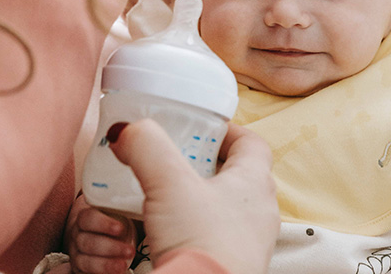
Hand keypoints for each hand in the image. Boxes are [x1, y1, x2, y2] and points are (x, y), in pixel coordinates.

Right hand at [65, 196, 135, 273]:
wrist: (107, 237)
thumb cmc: (117, 221)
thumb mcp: (122, 211)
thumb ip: (128, 206)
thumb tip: (148, 192)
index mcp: (87, 217)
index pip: (89, 218)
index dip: (104, 223)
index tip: (121, 228)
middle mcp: (79, 235)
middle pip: (87, 241)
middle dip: (110, 248)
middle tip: (130, 251)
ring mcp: (78, 253)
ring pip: (86, 260)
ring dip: (106, 264)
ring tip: (123, 265)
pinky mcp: (80, 268)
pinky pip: (85, 272)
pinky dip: (101, 272)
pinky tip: (115, 272)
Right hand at [108, 119, 279, 273]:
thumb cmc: (201, 244)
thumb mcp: (168, 185)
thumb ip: (148, 148)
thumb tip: (130, 130)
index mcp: (254, 182)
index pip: (252, 143)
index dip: (228, 132)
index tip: (203, 130)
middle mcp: (260, 210)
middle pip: (240, 173)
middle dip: (210, 163)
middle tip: (182, 160)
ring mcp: (252, 239)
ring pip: (231, 205)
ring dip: (205, 195)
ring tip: (175, 194)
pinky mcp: (238, 261)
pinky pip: (224, 232)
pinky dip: (203, 224)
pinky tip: (179, 230)